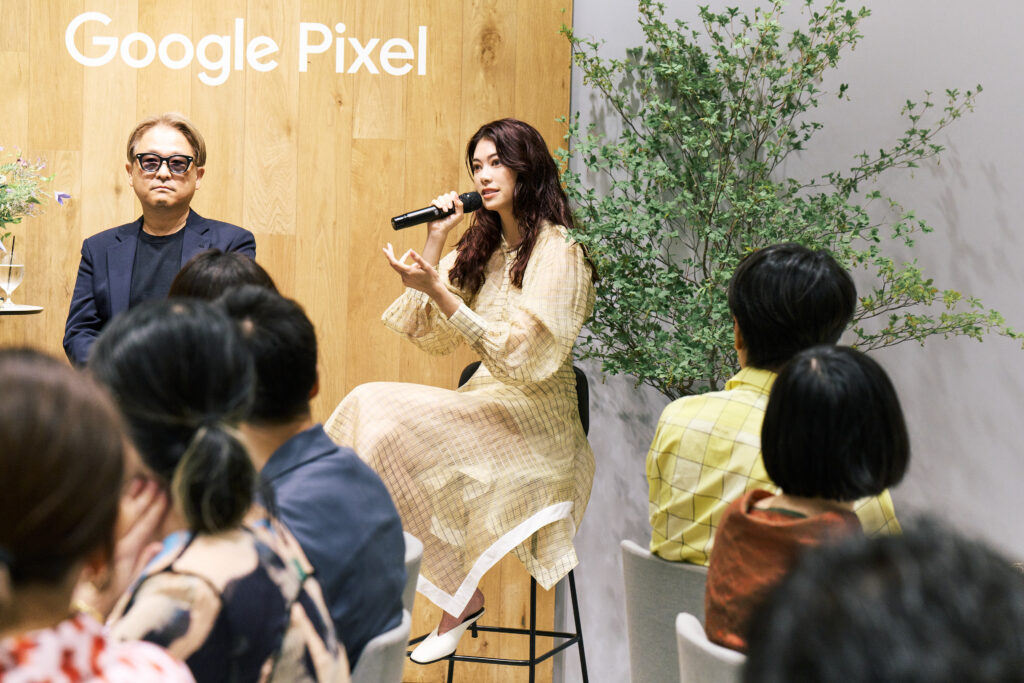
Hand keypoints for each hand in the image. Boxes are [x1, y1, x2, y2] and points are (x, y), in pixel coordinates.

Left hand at [74, 477, 168, 618]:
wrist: (78, 605)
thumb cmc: (107, 598)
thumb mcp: (130, 583)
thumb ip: (143, 562)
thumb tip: (158, 544)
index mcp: (125, 552)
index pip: (144, 525)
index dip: (156, 510)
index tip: (165, 495)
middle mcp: (112, 542)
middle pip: (132, 514)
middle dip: (146, 498)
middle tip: (156, 482)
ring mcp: (101, 540)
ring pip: (118, 512)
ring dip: (130, 496)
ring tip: (140, 481)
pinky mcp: (91, 540)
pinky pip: (106, 517)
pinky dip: (116, 505)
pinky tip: (120, 495)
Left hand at [383, 243, 442, 296]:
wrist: (434, 289)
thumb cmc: (431, 276)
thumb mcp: (426, 266)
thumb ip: (417, 258)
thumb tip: (410, 250)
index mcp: (409, 272)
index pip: (394, 263)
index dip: (389, 255)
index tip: (384, 249)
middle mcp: (405, 277)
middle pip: (394, 264)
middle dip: (391, 255)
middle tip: (389, 246)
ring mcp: (405, 281)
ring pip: (400, 268)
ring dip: (404, 261)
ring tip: (418, 264)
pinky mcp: (406, 282)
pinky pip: (403, 272)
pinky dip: (407, 267)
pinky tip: (417, 269)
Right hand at [425, 191, 464, 239]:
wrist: (440, 229)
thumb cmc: (450, 224)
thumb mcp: (459, 216)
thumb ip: (460, 206)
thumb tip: (457, 197)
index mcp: (452, 204)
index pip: (452, 194)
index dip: (453, 196)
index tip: (454, 201)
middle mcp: (445, 203)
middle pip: (446, 195)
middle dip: (448, 201)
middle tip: (449, 208)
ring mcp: (439, 205)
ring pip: (440, 197)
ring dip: (443, 203)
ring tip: (445, 211)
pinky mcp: (433, 207)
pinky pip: (434, 200)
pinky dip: (437, 203)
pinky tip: (440, 208)